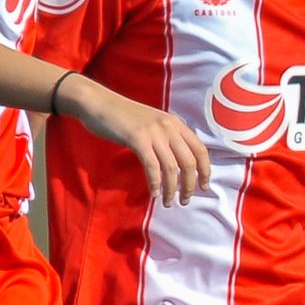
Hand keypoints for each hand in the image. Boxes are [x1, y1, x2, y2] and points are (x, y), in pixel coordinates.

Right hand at [72, 81, 211, 205]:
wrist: (99, 102)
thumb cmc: (124, 116)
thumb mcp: (153, 123)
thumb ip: (167, 138)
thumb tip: (178, 163)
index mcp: (176, 123)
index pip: (200, 149)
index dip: (205, 171)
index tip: (204, 187)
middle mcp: (169, 126)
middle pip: (189, 161)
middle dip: (190, 185)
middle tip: (185, 200)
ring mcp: (154, 132)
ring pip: (171, 167)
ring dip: (172, 189)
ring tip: (168, 202)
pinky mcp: (137, 138)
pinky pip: (152, 166)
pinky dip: (155, 183)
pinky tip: (154, 193)